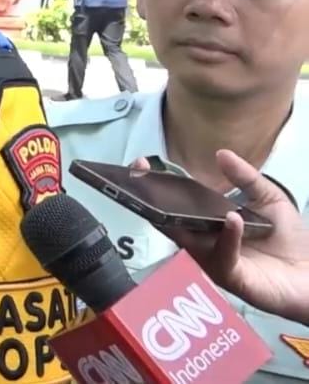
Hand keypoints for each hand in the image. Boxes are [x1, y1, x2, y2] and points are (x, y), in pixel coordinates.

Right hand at [138, 150, 308, 325]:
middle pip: (168, 223)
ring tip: (197, 200)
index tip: (141, 165)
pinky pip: (222, 256)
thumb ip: (246, 178)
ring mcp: (213, 261)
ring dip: (188, 219)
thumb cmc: (290, 241)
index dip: (153, 187)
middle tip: (143, 179)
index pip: (172, 205)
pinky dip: (227, 237)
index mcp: (207, 224)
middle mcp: (203, 243)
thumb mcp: (269, 200)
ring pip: (190, 241)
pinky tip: (233, 220)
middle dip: (152, 202)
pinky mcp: (231, 277)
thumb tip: (221, 153)